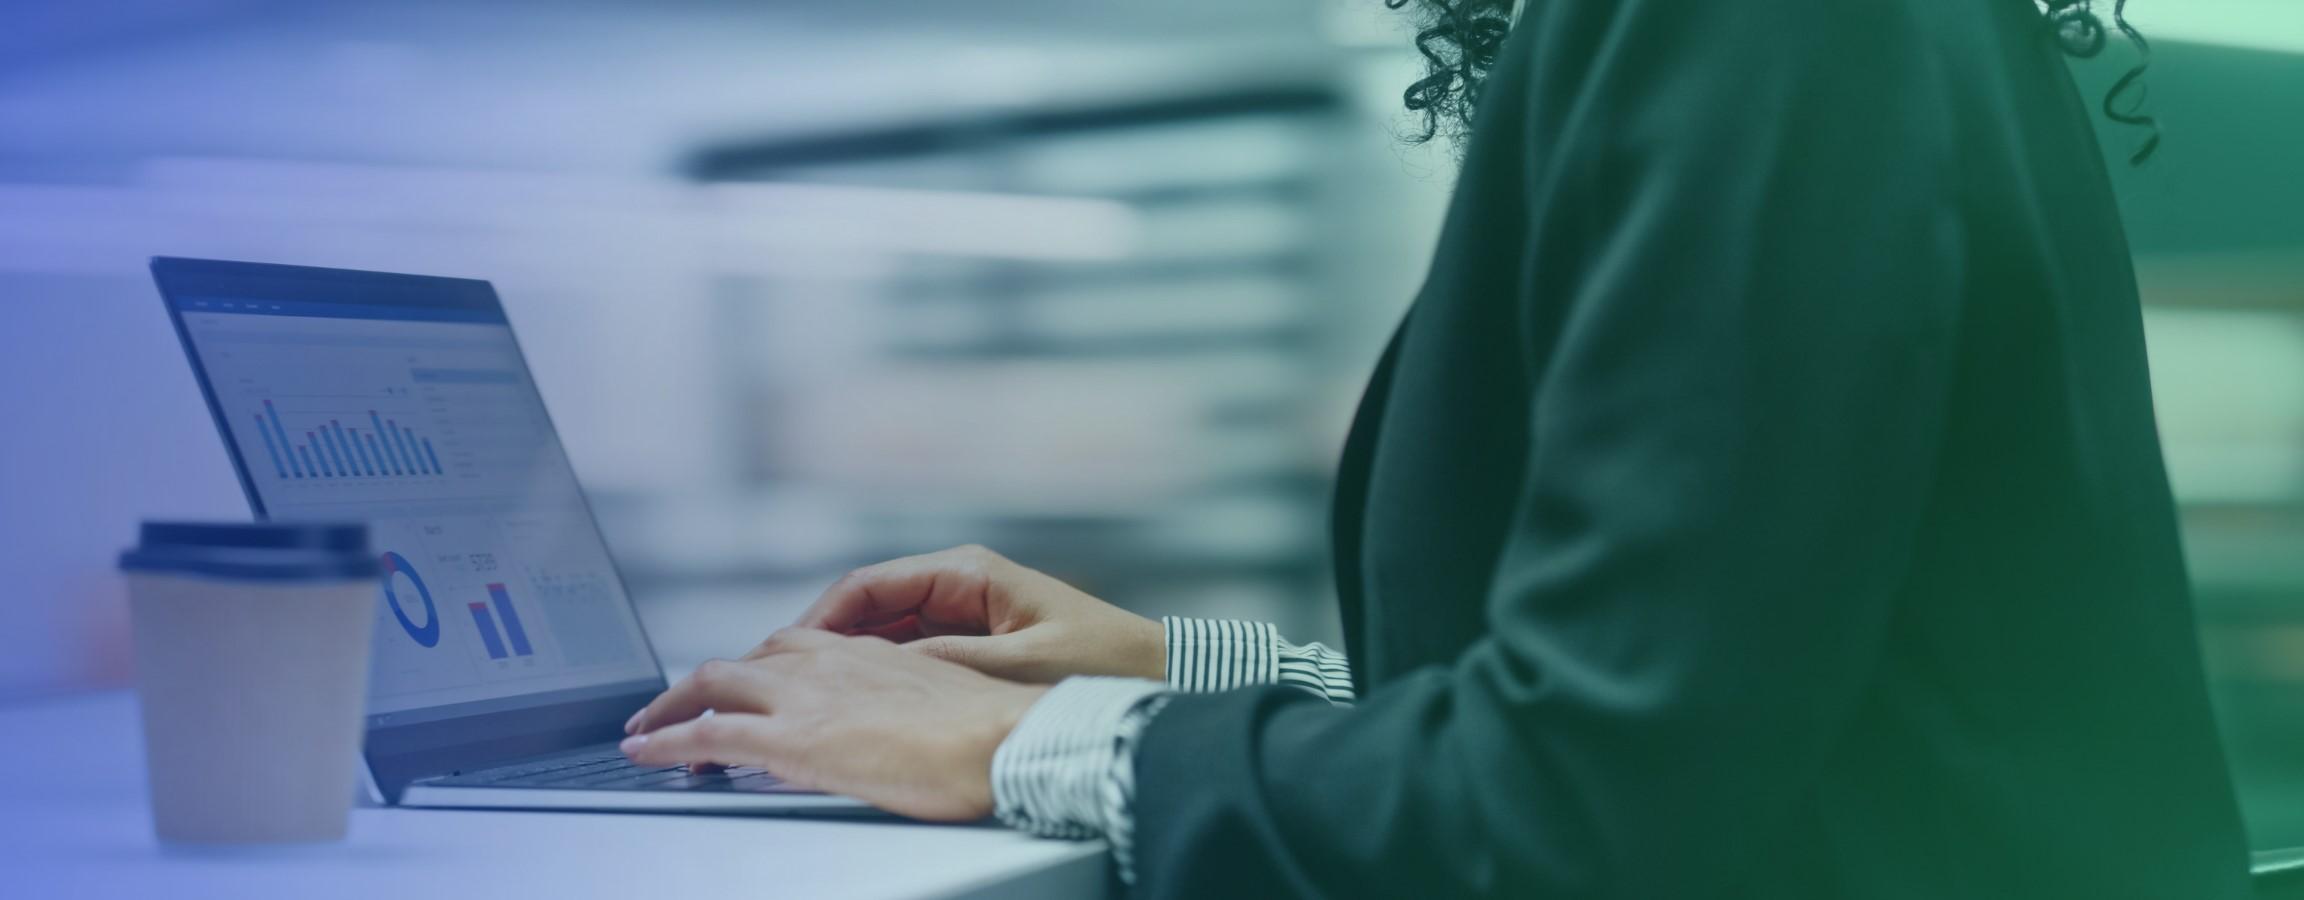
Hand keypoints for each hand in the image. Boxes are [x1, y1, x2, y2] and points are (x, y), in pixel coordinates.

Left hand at [621, 627, 1046, 820]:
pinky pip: (708, 734)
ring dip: (672, 706)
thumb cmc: (997, 733)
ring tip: (645, 728)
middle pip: (749, 658)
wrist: (1005, 739)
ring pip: (715, 683)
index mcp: (871, 654)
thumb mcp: (948, 704)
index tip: (745, 684)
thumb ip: (908, 707)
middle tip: (677, 705)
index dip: (762, 666)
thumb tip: (898, 727)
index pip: (799, 648)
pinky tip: (644, 752)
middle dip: (706, 682)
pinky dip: (666, 741)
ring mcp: (807, 696)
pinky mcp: (791, 738)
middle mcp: (831, 662)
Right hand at [790, 544, 1163, 683]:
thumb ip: (952, 661)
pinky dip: (879, 668)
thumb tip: (883, 667)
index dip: (822, 616)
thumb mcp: (1019, 664)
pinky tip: (856, 696)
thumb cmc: (1100, 658)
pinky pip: (908, 647)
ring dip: (846, 655)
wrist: (1151, 668)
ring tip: (807, 690)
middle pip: (867, 604)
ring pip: (882, 628)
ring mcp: (961, 608)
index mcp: (966, 572)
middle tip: (783, 676)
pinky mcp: (970, 636)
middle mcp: (957, 582)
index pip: (870, 584)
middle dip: (823, 638)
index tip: (789, 651)